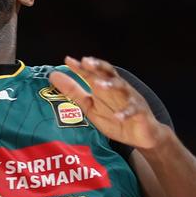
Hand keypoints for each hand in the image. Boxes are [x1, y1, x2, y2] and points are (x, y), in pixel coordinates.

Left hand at [49, 56, 170, 150]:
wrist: (142, 136)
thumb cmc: (115, 117)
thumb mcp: (91, 107)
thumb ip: (74, 92)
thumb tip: (53, 76)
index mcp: (105, 86)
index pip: (92, 72)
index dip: (81, 66)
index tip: (68, 60)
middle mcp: (118, 88)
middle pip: (108, 73)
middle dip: (98, 66)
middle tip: (86, 61)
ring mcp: (130, 99)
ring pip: (122, 87)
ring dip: (110, 85)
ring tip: (98, 85)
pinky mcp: (140, 113)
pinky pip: (133, 110)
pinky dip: (125, 113)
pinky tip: (118, 116)